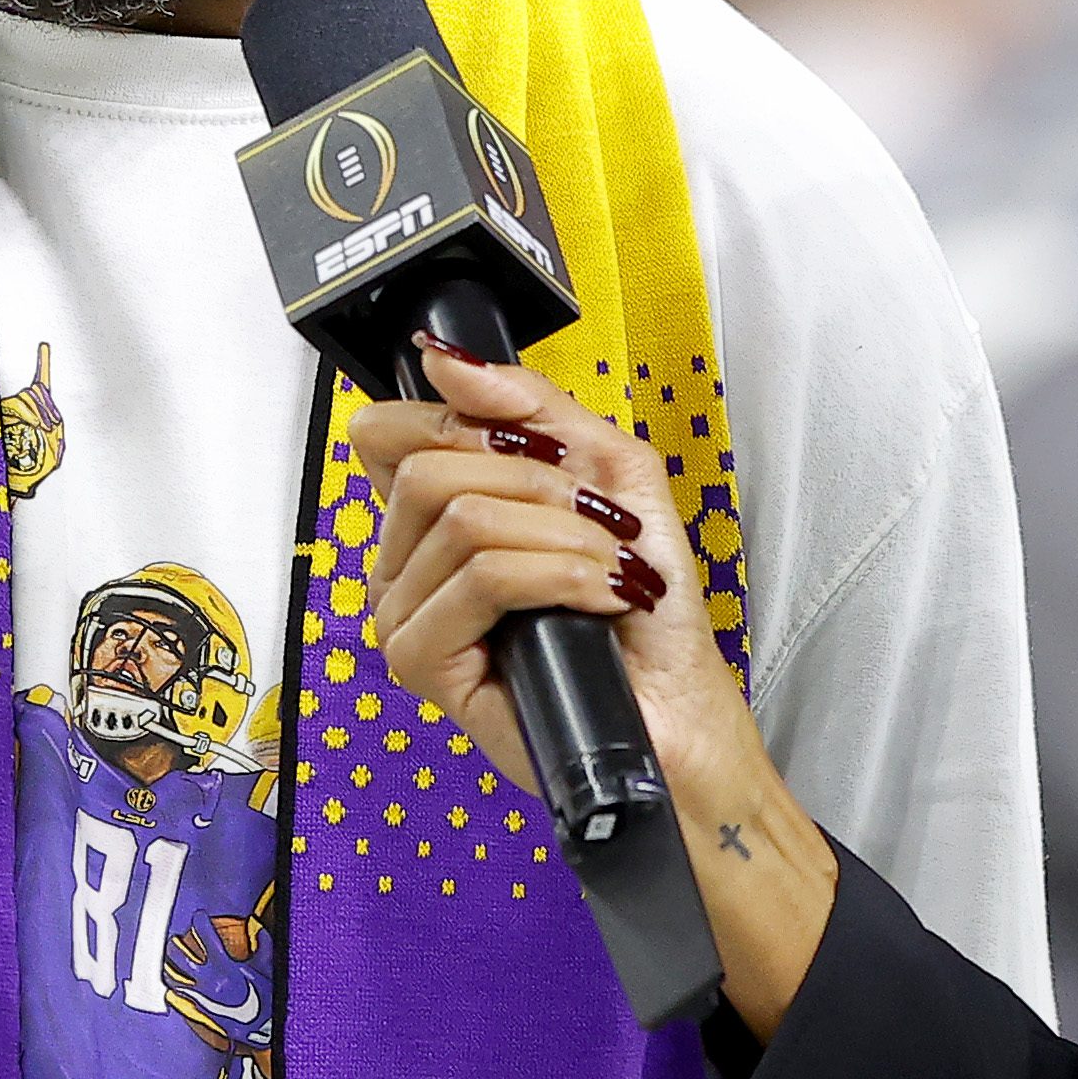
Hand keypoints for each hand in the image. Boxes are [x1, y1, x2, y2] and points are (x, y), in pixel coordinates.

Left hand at [160, 912, 275, 1059]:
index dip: (200, 923)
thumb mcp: (268, 968)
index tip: (198, 916)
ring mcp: (201, 994)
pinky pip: (181, 998)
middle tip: (174, 939)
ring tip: (166, 961)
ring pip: (175, 977)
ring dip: (169, 967)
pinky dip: (174, 991)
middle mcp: (208, 978)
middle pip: (181, 957)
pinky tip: (171, 988)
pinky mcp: (200, 1008)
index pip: (207, 937)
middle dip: (175, 945)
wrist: (261, 1028)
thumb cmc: (265, 1000)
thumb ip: (264, 947)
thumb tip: (260, 931)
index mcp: (224, 965)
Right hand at [356, 346, 838, 1032]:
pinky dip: (558, 574)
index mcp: (435, 516)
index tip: (541, 447)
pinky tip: (597, 600)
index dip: (471, 417)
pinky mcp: (425, 666)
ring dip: (566, 536)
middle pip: (429, 464)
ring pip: (463, 517)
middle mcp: (407, 565)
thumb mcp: (609, 472)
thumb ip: (530, 406)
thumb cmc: (648, 612)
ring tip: (611, 575)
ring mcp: (408, 617)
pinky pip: (481, 577)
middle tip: (600, 524)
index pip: (396, 429)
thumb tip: (445, 359)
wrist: (681, 719)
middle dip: (539, 481)